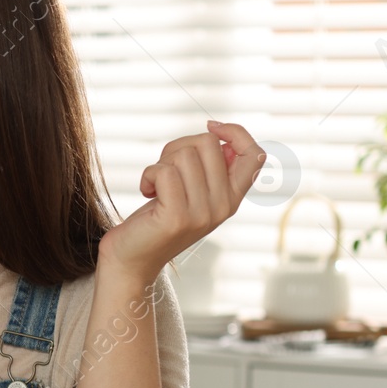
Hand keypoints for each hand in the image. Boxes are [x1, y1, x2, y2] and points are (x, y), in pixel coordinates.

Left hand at [99, 120, 265, 286]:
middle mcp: (224, 206)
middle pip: (209, 144)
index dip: (236, 133)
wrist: (130, 260)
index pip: (256, 155)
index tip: (211, 127)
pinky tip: (146, 191)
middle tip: (164, 171)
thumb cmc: (155, 219)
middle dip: (178, 147)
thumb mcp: (190, 191)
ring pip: (185, 154)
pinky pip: (164, 171)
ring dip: (161, 162)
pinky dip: (148, 175)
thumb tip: (218, 134)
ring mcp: (203, 213)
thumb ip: (208, 167)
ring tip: (155, 185)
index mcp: (232, 198)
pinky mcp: (177, 217)